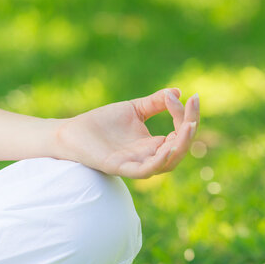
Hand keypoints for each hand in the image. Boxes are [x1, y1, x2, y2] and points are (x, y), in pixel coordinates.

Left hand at [53, 88, 199, 178]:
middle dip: (189, 130)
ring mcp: (134, 163)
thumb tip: (178, 92)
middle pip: (179, 150)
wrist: (72, 131)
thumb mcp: (133, 109)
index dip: (188, 116)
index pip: (181, 134)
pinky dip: (158, 162)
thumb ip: (155, 103)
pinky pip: (144, 171)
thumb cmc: (102, 123)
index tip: (190, 96)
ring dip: (180, 146)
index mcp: (153, 145)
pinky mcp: (119, 167)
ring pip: (167, 163)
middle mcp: (148, 157)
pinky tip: (167, 147)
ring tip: (188, 126)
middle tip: (192, 110)